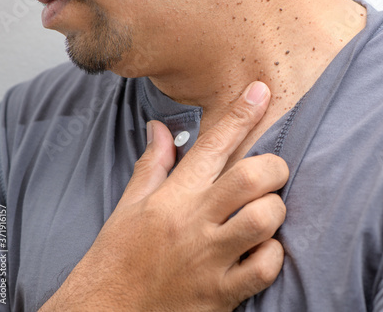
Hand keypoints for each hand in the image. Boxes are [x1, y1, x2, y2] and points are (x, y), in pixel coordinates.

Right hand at [39, 81, 288, 311]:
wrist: (107, 310)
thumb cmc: (118, 255)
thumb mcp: (130, 204)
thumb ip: (152, 163)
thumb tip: (160, 127)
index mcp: (173, 197)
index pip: (212, 145)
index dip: (241, 114)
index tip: (260, 92)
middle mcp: (194, 223)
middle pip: (251, 178)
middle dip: (274, 167)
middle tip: (272, 172)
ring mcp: (210, 259)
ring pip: (265, 220)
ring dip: (274, 212)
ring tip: (265, 214)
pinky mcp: (222, 293)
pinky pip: (265, 268)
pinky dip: (271, 256)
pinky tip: (260, 252)